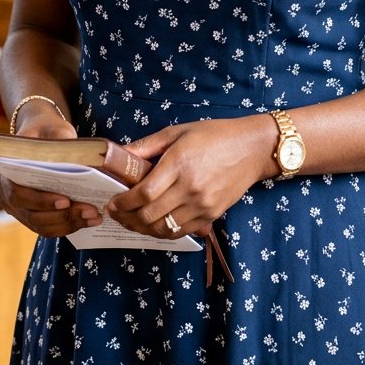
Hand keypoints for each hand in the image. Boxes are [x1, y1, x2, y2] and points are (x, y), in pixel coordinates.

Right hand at [0, 112, 103, 237]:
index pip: (18, 193)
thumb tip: (84, 170)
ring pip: (42, 226)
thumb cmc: (46, 129)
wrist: (40, 133)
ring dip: (70, 224)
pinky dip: (69, 226)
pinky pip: (48, 228)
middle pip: (32, 215)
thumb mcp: (54, 131)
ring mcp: (17, 209)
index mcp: (4, 173)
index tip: (66, 200)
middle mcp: (5, 196)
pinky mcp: (31, 216)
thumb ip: (62, 148)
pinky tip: (91, 219)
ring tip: (95, 217)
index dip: (41, 200)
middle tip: (90, 211)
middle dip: (63, 216)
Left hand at [105, 115, 273, 239]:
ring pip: (164, 229)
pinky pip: (181, 231)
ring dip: (142, 229)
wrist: (251, 148)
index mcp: (179, 163)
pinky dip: (163, 232)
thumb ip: (147, 145)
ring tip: (131, 221)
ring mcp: (202, 205)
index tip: (112, 203)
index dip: (124, 203)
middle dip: (127, 218)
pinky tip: (154, 224)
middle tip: (116, 214)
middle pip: (150, 215)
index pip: (144, 193)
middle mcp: (190, 188)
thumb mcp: (178, 132)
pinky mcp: (212, 215)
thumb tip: (120, 154)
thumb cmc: (214, 135)